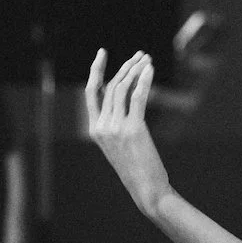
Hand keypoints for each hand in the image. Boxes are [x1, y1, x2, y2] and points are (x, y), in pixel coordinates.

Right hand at [85, 49, 170, 217]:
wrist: (146, 189)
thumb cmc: (137, 169)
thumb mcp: (121, 145)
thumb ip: (118, 124)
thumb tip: (129, 101)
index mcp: (95, 130)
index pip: (92, 93)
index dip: (96, 71)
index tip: (102, 54)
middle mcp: (102, 126)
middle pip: (111, 87)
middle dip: (125, 67)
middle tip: (139, 55)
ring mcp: (116, 127)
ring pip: (122, 88)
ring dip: (135, 70)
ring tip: (147, 59)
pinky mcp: (133, 128)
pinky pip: (137, 97)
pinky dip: (144, 80)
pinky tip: (149, 69)